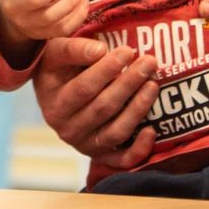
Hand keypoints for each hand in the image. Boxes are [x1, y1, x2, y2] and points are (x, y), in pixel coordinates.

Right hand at [33, 36, 156, 169]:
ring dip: (138, 108)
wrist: (55, 94)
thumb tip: (101, 50)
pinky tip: (151, 131)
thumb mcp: (55, 53)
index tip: (127, 51)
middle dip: (129, 83)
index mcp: (55, 105)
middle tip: (150, 62)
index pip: (84, 87)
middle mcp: (68, 130)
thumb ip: (74, 49)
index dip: (107, 70)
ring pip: (116, 132)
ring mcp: (86, 145)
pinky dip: (139, 150)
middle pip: (104, 108)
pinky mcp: (102, 156)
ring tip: (153, 84)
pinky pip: (123, 159)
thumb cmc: (58, 68)